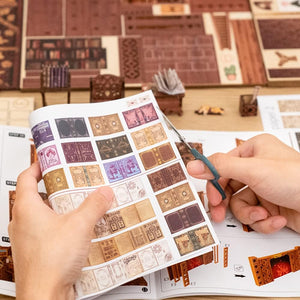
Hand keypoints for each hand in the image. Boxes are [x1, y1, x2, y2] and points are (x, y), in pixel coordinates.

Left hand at [8, 162, 113, 299]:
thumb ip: (94, 205)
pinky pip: (48, 230)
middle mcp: (23, 222)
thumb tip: (104, 193)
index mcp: (26, 209)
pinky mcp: (36, 250)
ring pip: (43, 214)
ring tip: (79, 204)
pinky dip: (61, 224)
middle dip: (54, 187)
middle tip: (71, 181)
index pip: (26, 178)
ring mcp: (28, 238)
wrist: (44, 296)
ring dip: (59, 208)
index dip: (37, 166)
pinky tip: (78, 229)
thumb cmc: (49, 264)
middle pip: (36, 195)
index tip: (48, 160)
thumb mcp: (80, 225)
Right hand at [187, 134, 299, 233]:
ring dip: (250, 214)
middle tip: (218, 213)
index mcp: (254, 150)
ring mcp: (264, 188)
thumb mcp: (253, 170)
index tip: (209, 197)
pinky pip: (254, 215)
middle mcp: (258, 168)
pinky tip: (277, 218)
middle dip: (227, 203)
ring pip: (240, 204)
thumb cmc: (298, 180)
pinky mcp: (271, 205)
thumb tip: (193, 165)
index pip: (222, 166)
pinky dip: (263, 221)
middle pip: (228, 187)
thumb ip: (219, 167)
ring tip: (263, 215)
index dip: (213, 183)